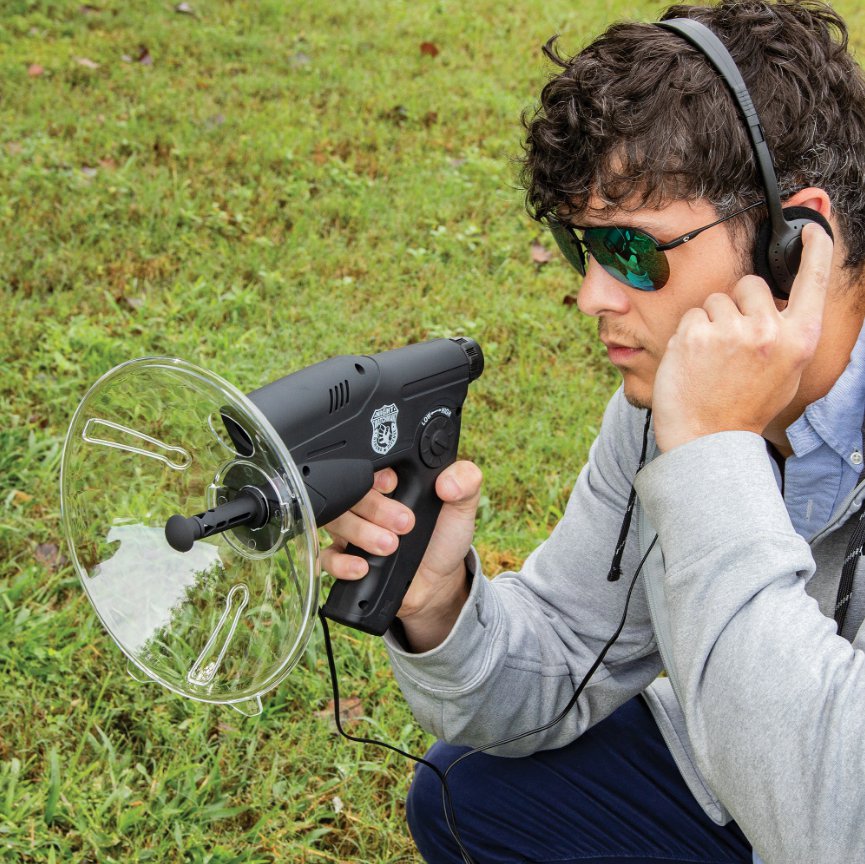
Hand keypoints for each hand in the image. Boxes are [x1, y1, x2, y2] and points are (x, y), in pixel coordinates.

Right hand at [321, 460, 482, 638]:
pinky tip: (362, 566)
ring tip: (389, 545)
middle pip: (348, 492)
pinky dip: (341, 563)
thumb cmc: (445, 538)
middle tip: (405, 523)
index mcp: (390, 482)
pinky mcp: (345, 558)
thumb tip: (448, 481)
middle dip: (375, 508)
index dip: (377, 474)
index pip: (368, 466)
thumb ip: (466, 483)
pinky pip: (327, 557)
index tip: (393, 484)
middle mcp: (366, 502)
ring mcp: (352, 528)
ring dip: (361, 532)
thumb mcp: (462, 507)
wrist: (438, 583)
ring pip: (336, 520)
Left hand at [652, 223, 833, 451]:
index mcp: (798, 339)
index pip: (813, 281)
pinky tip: (694, 360)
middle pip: (750, 284)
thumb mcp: (786, 372)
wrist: (707, 438)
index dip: (816, 250)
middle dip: (739, 304)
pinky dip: (689, 332)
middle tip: (732, 343)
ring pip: (716, 299)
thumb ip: (785, 334)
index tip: (811, 229)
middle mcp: (767, 330)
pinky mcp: (695, 333)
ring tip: (712, 358)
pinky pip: (692, 314)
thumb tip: (779, 304)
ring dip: (711, 320)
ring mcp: (729, 330)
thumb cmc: (744, 407)